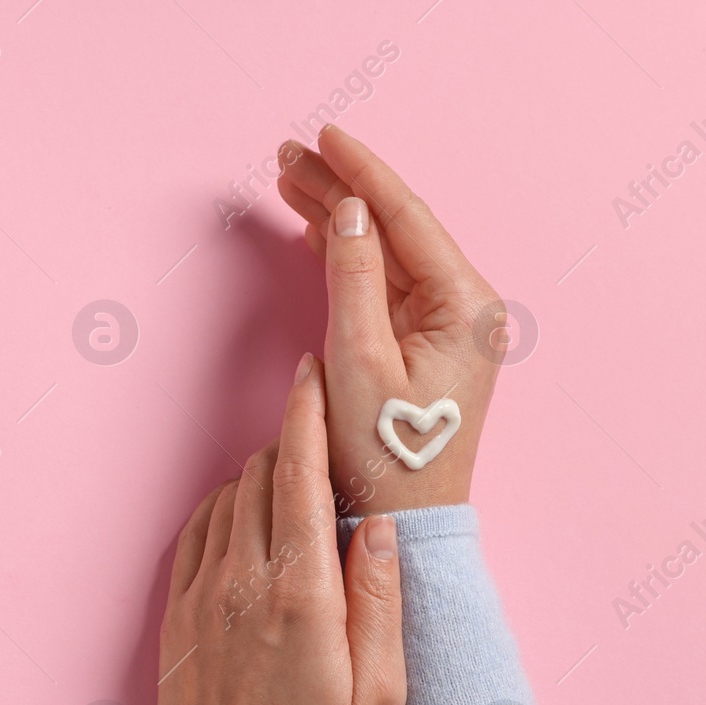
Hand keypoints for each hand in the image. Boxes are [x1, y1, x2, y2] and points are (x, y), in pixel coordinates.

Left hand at [155, 354, 405, 704]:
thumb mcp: (381, 695)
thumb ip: (382, 600)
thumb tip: (381, 526)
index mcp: (301, 593)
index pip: (301, 478)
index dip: (306, 416)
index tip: (312, 373)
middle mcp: (243, 580)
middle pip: (262, 476)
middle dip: (291, 440)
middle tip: (322, 431)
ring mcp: (202, 594)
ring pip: (227, 499)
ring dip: (261, 476)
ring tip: (297, 482)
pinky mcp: (177, 613)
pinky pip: (197, 533)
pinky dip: (225, 510)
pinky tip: (249, 521)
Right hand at [276, 125, 504, 514]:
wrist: (400, 521)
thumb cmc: (385, 456)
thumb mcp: (360, 363)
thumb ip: (353, 281)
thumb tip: (350, 215)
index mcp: (463, 305)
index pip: (405, 218)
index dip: (362, 173)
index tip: (324, 136)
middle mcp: (462, 308)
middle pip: (393, 229)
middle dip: (340, 190)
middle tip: (287, 157)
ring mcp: (443, 327)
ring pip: (382, 254)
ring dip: (337, 220)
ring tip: (290, 183)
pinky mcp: (420, 347)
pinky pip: (380, 285)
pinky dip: (345, 257)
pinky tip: (320, 233)